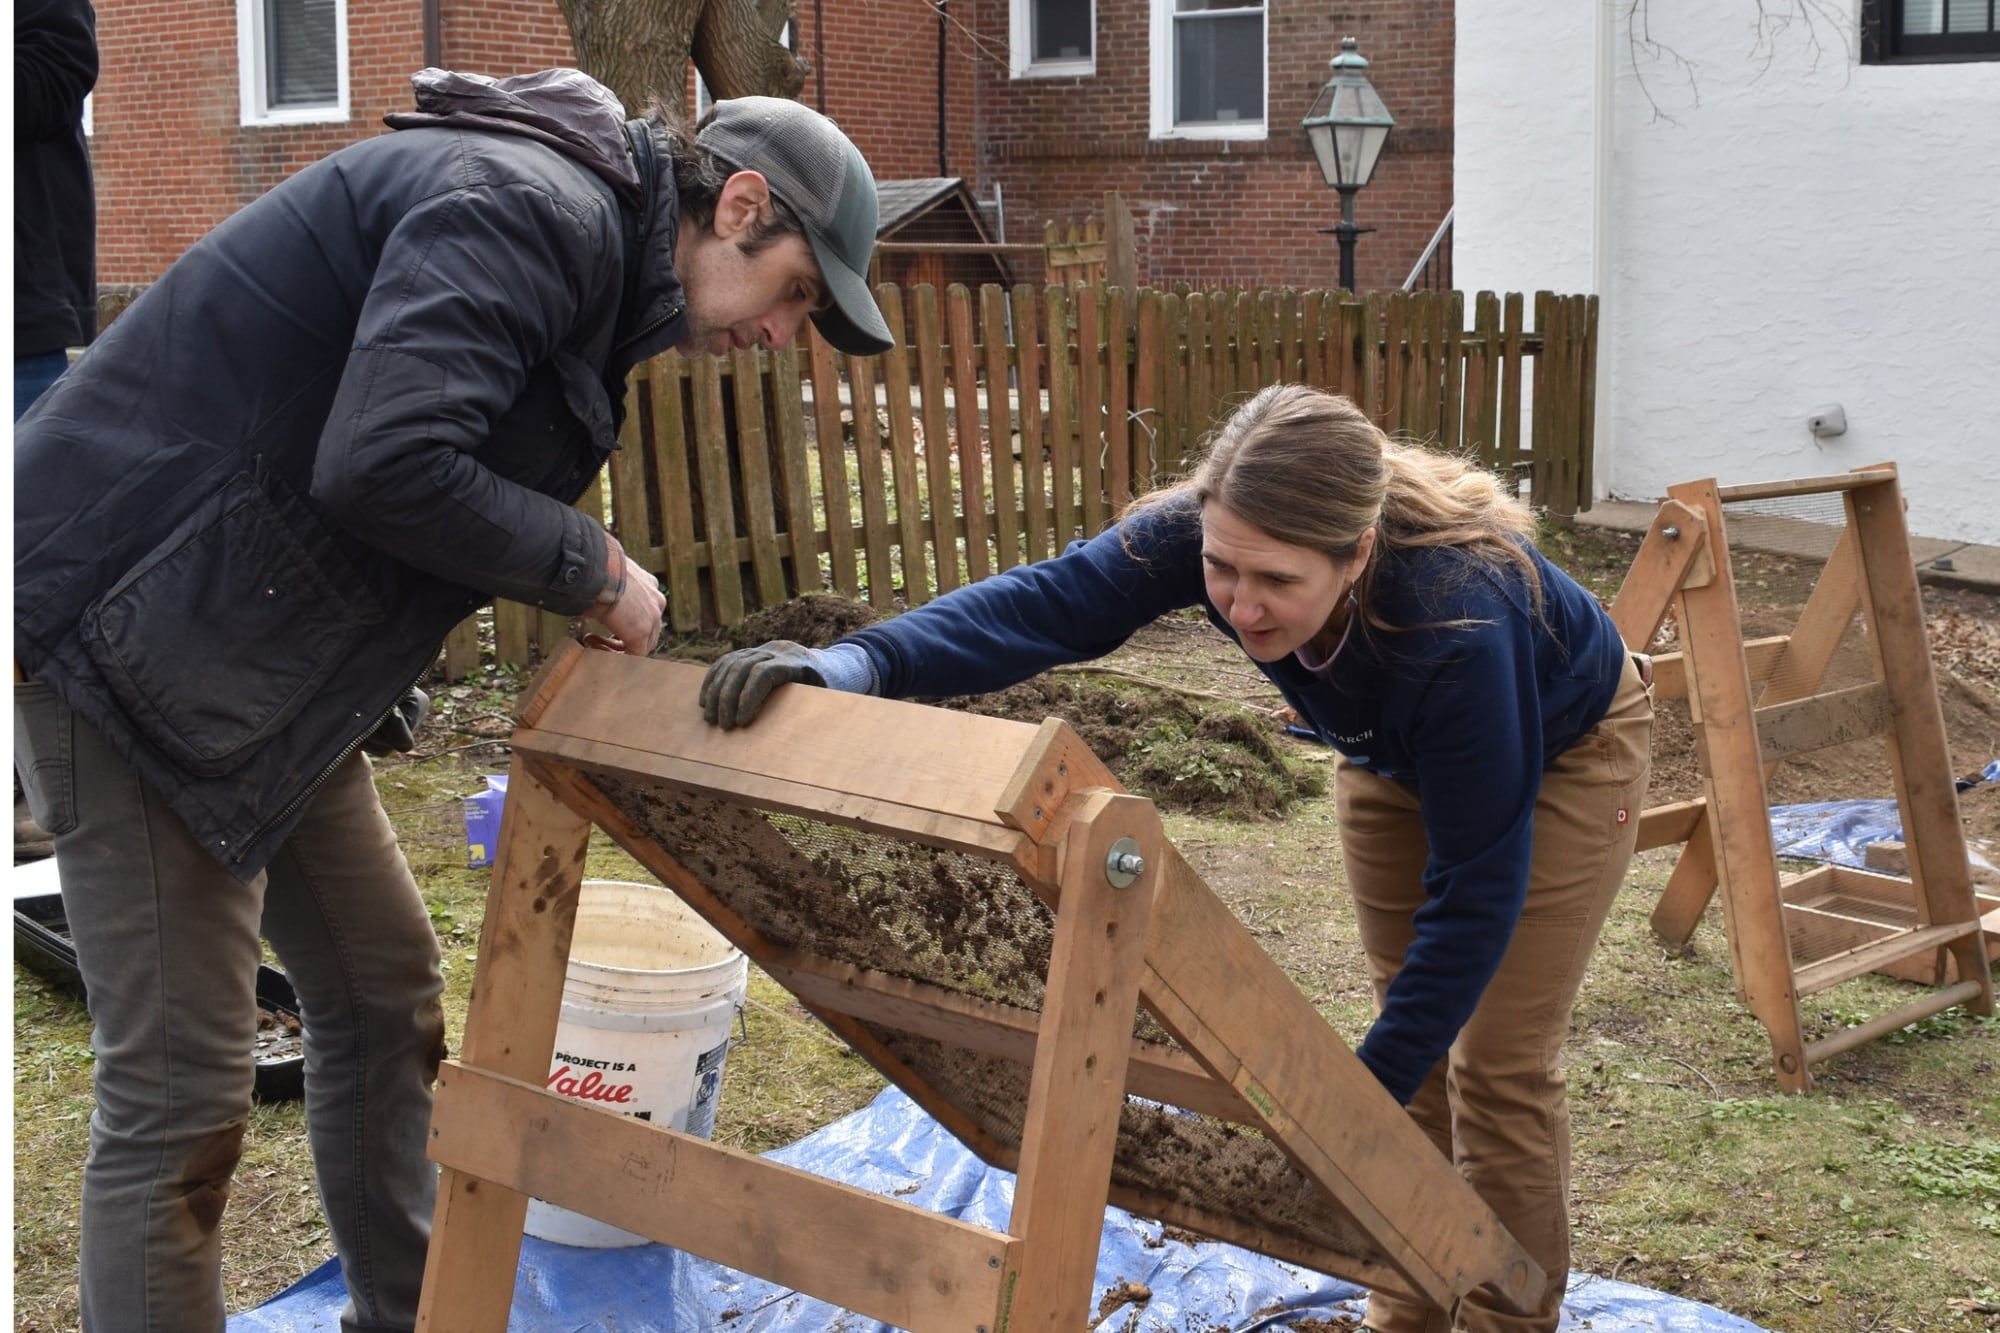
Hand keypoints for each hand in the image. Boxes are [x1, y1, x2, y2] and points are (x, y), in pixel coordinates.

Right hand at [581, 536, 664, 657]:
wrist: (596, 571)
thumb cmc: (595, 567)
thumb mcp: (606, 573)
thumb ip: (607, 583)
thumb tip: (589, 583)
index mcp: (649, 584)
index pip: (645, 610)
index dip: (625, 619)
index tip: (604, 617)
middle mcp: (656, 600)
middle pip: (647, 629)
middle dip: (623, 635)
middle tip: (597, 635)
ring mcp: (652, 617)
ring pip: (642, 643)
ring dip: (617, 646)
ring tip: (591, 640)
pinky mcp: (641, 632)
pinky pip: (633, 653)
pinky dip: (614, 654)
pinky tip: (592, 644)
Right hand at [699, 641, 824, 729]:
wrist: (829, 664)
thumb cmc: (829, 691)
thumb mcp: (828, 699)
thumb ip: (813, 710)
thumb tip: (797, 741)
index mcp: (796, 661)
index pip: (764, 673)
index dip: (749, 696)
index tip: (741, 722)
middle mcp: (776, 650)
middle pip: (743, 668)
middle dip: (728, 698)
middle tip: (723, 726)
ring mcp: (762, 649)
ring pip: (730, 664)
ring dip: (716, 691)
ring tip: (710, 718)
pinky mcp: (750, 652)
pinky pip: (725, 662)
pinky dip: (712, 680)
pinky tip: (705, 700)